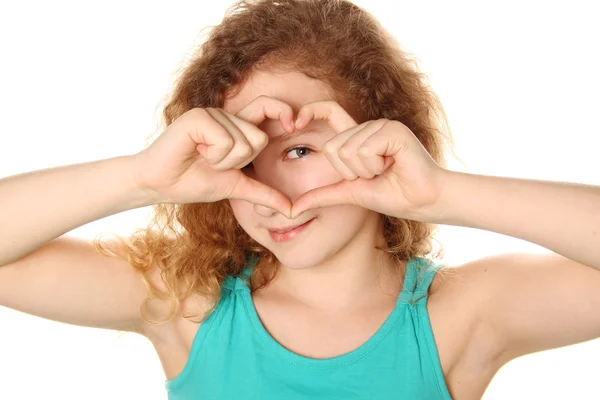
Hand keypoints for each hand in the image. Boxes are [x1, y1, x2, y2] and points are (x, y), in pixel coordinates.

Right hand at [133, 96, 294, 215]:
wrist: (160, 185)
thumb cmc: (193, 182)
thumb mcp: (236, 187)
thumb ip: (264, 193)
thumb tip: (292, 210)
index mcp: (237, 127)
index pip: (269, 108)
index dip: (285, 112)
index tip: (294, 127)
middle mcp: (227, 115)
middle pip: (260, 139)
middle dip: (240, 162)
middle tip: (214, 161)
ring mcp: (212, 114)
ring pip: (243, 143)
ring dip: (223, 162)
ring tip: (201, 158)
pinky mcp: (198, 117)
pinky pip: (225, 141)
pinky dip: (212, 156)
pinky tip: (194, 153)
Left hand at [290, 101, 448, 221]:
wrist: (423, 202)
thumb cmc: (393, 196)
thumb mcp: (350, 193)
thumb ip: (322, 195)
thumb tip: (292, 209)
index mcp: (357, 137)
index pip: (328, 111)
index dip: (310, 112)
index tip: (293, 124)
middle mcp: (368, 127)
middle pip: (333, 147)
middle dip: (351, 172)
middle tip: (375, 174)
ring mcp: (381, 125)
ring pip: (348, 150)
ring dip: (366, 171)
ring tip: (386, 171)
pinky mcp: (392, 130)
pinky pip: (365, 150)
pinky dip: (375, 166)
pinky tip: (393, 165)